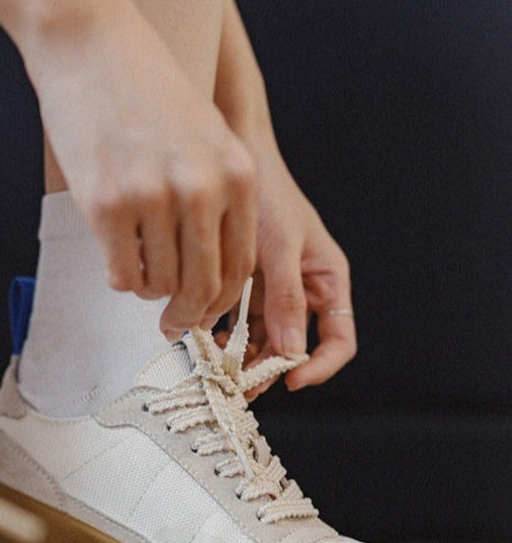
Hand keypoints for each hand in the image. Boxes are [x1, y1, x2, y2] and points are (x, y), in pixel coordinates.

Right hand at [19, 0, 256, 340]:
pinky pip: (121, 275)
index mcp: (236, 174)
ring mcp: (152, 197)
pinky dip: (120, 278)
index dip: (220, 303)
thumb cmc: (147, 91)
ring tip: (138, 267)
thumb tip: (207, 274)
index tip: (203, 314)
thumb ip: (217, 201)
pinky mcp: (105, 204)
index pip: (240, 267)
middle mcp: (200, 189)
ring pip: (159, 285)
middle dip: (187, 316)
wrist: (90, 44)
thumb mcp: (207, 139)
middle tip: (172, 324)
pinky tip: (115, 255)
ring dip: (149, 290)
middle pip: (202, 287)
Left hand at [215, 150, 355, 393]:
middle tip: (243, 384)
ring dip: (243, 355)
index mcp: (327, 280)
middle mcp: (303, 290)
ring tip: (219, 364)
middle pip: (295, 346)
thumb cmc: (267, 192)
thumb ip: (287, 296)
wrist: (232, 158)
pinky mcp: (245, 287)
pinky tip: (205, 337)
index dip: (319, 366)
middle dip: (271, 368)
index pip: (338, 340)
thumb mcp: (281, 246)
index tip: (290, 380)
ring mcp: (273, 290)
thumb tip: (292, 348)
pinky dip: (224, 334)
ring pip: (263, 339)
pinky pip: (238, 322)